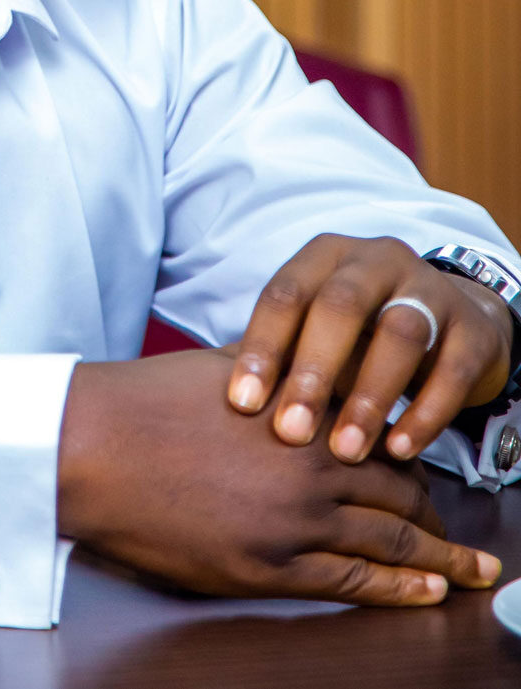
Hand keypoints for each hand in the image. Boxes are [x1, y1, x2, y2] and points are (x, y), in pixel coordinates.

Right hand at [58, 346, 501, 604]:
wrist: (93, 447)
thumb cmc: (146, 402)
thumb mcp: (223, 368)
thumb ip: (276, 370)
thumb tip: (305, 365)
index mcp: (300, 411)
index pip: (383, 434)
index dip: (413, 452)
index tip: (429, 465)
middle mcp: (309, 465)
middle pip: (401, 492)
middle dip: (437, 514)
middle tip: (461, 528)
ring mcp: (292, 521)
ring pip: (391, 542)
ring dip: (440, 557)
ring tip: (471, 567)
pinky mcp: (267, 567)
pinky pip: (353, 583)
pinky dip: (398, 588)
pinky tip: (426, 589)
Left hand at [226, 235, 513, 463]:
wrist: (451, 321)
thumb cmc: (361, 333)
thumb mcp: (318, 331)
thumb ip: (285, 357)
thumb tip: (234, 408)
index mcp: (326, 256)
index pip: (286, 294)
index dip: (261, 347)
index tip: (242, 404)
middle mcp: (376, 260)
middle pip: (341, 306)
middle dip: (312, 371)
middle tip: (291, 432)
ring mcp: (430, 289)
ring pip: (400, 333)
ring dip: (369, 396)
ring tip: (346, 450)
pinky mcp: (472, 329)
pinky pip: (451, 369)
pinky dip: (426, 412)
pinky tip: (400, 451)